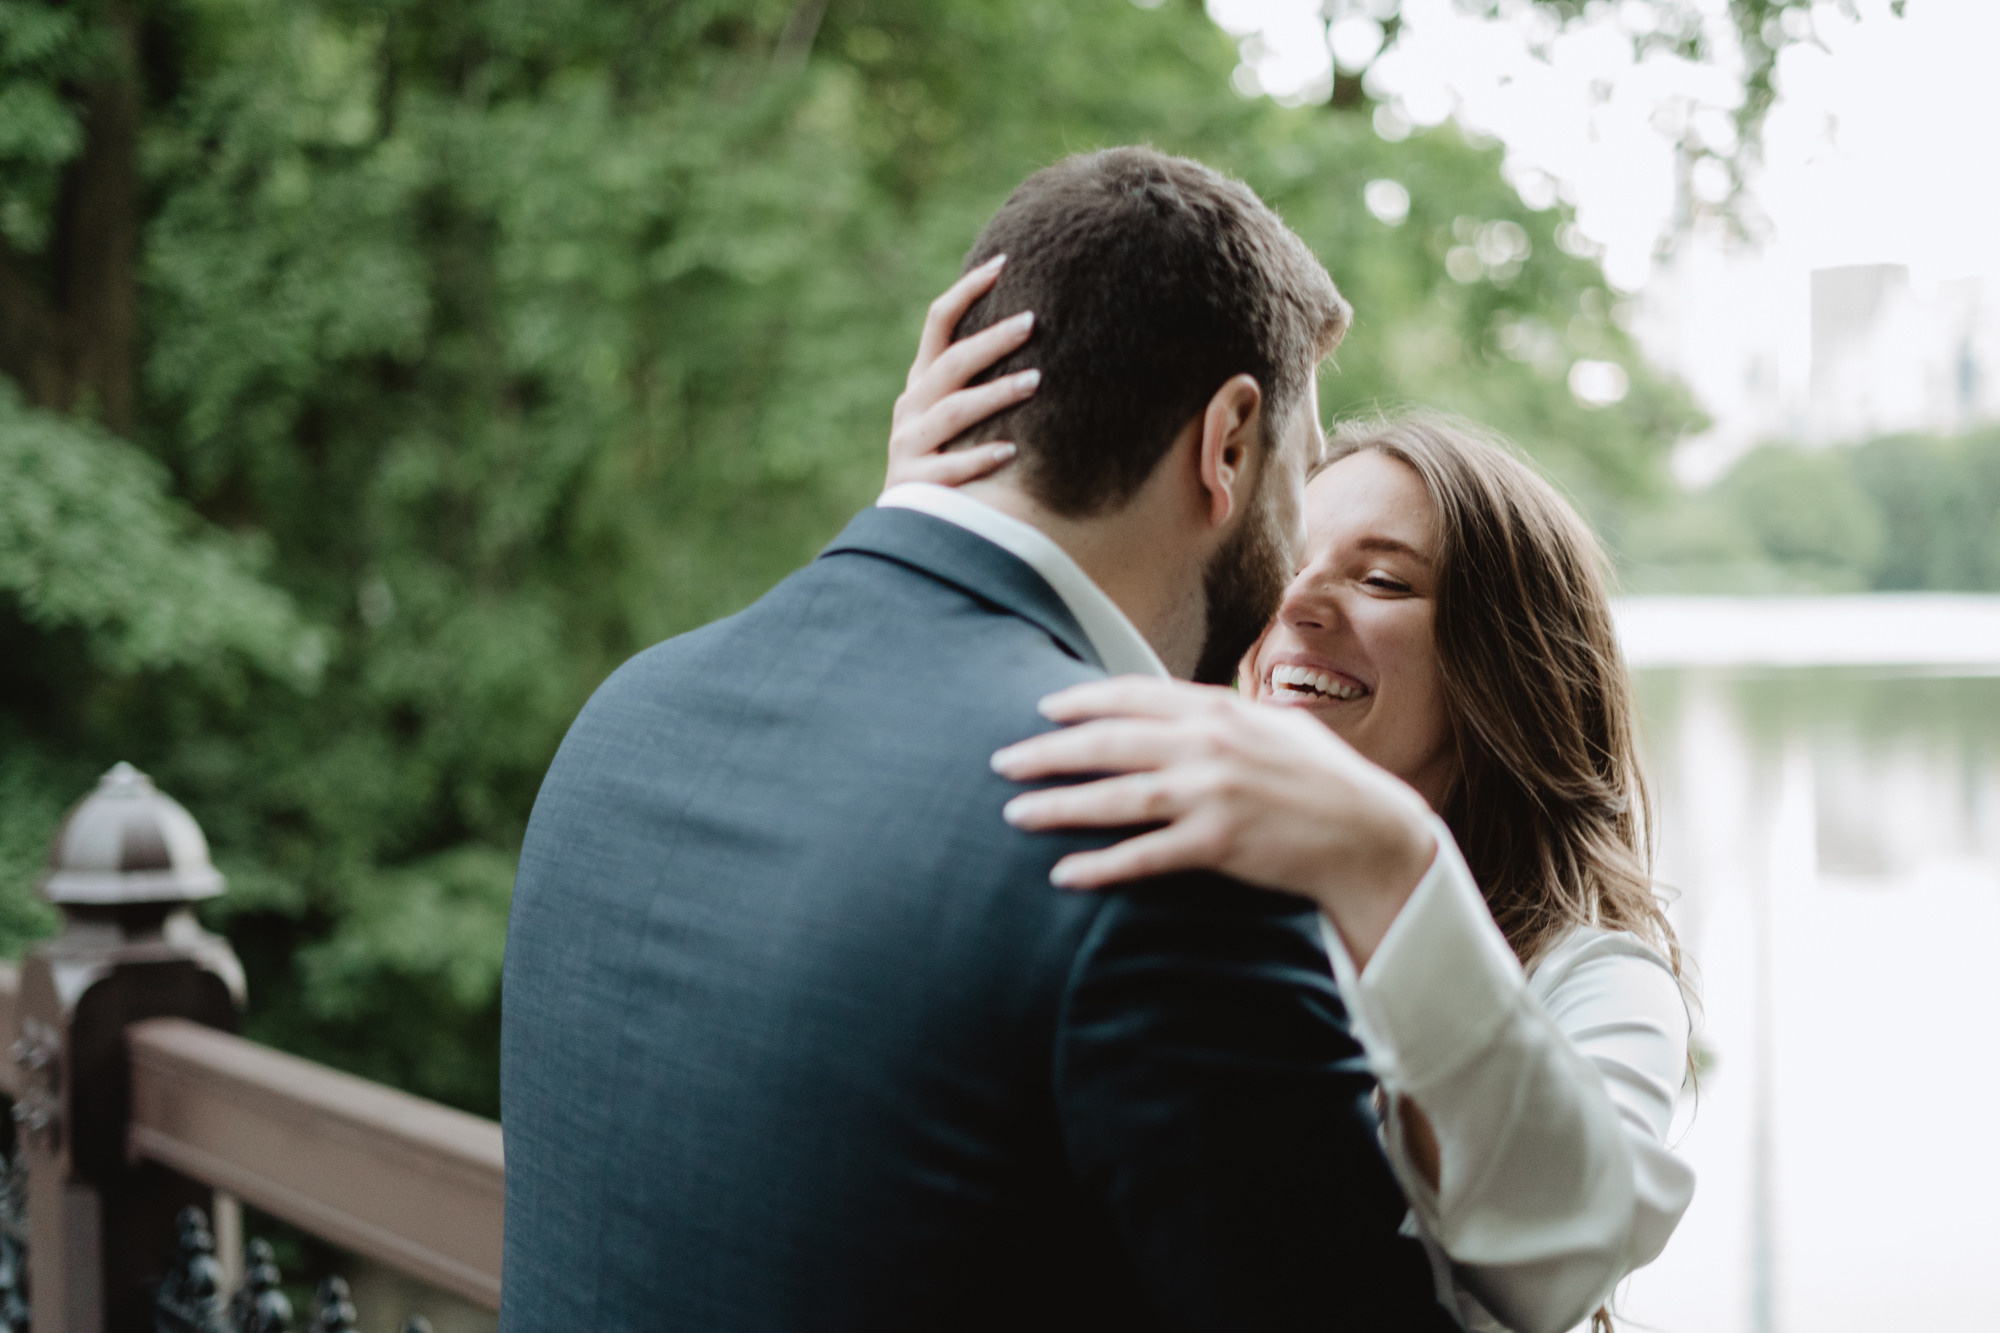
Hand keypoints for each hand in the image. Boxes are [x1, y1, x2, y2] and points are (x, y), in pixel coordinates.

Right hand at [884, 254, 1040, 490]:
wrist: (904, 525)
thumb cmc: (942, 461)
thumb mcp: (949, 416)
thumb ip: (975, 380)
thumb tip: (1035, 332)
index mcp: (921, 384)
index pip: (938, 324)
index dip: (967, 291)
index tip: (1004, 264)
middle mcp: (911, 408)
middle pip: (951, 364)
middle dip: (991, 341)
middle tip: (1032, 321)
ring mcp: (909, 446)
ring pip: (952, 412)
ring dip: (994, 395)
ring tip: (1036, 381)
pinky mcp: (915, 484)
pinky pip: (950, 468)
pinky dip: (979, 457)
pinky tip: (1011, 450)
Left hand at [990, 677, 1437, 969]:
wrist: (1370, 834)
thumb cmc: (1322, 779)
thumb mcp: (1274, 726)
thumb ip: (1223, 715)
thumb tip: (1178, 705)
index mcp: (1220, 709)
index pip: (1135, 694)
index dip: (1084, 700)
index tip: (1044, 708)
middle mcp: (1210, 745)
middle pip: (1110, 743)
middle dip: (1049, 751)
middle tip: (1002, 760)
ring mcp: (1213, 794)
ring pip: (1117, 798)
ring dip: (1059, 805)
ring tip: (1015, 814)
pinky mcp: (1219, 843)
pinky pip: (1145, 855)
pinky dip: (1101, 865)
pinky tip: (1064, 874)